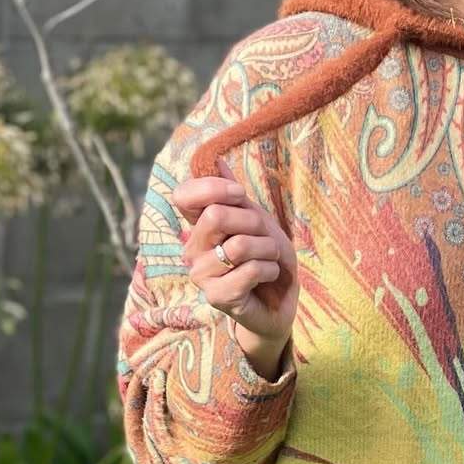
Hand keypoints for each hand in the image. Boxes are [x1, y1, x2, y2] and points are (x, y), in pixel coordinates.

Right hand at [172, 156, 298, 371]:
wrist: (280, 302)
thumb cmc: (267, 259)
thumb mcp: (257, 221)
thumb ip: (235, 195)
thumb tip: (216, 160)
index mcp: (197, 227)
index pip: (183, 195)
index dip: (213, 188)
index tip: (240, 195)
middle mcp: (192, 250)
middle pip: (216, 216)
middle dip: (254, 222)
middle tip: (266, 237)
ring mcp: (201, 276)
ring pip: (238, 245)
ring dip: (268, 249)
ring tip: (271, 259)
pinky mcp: (218, 297)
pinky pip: (249, 271)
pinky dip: (270, 269)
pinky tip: (269, 276)